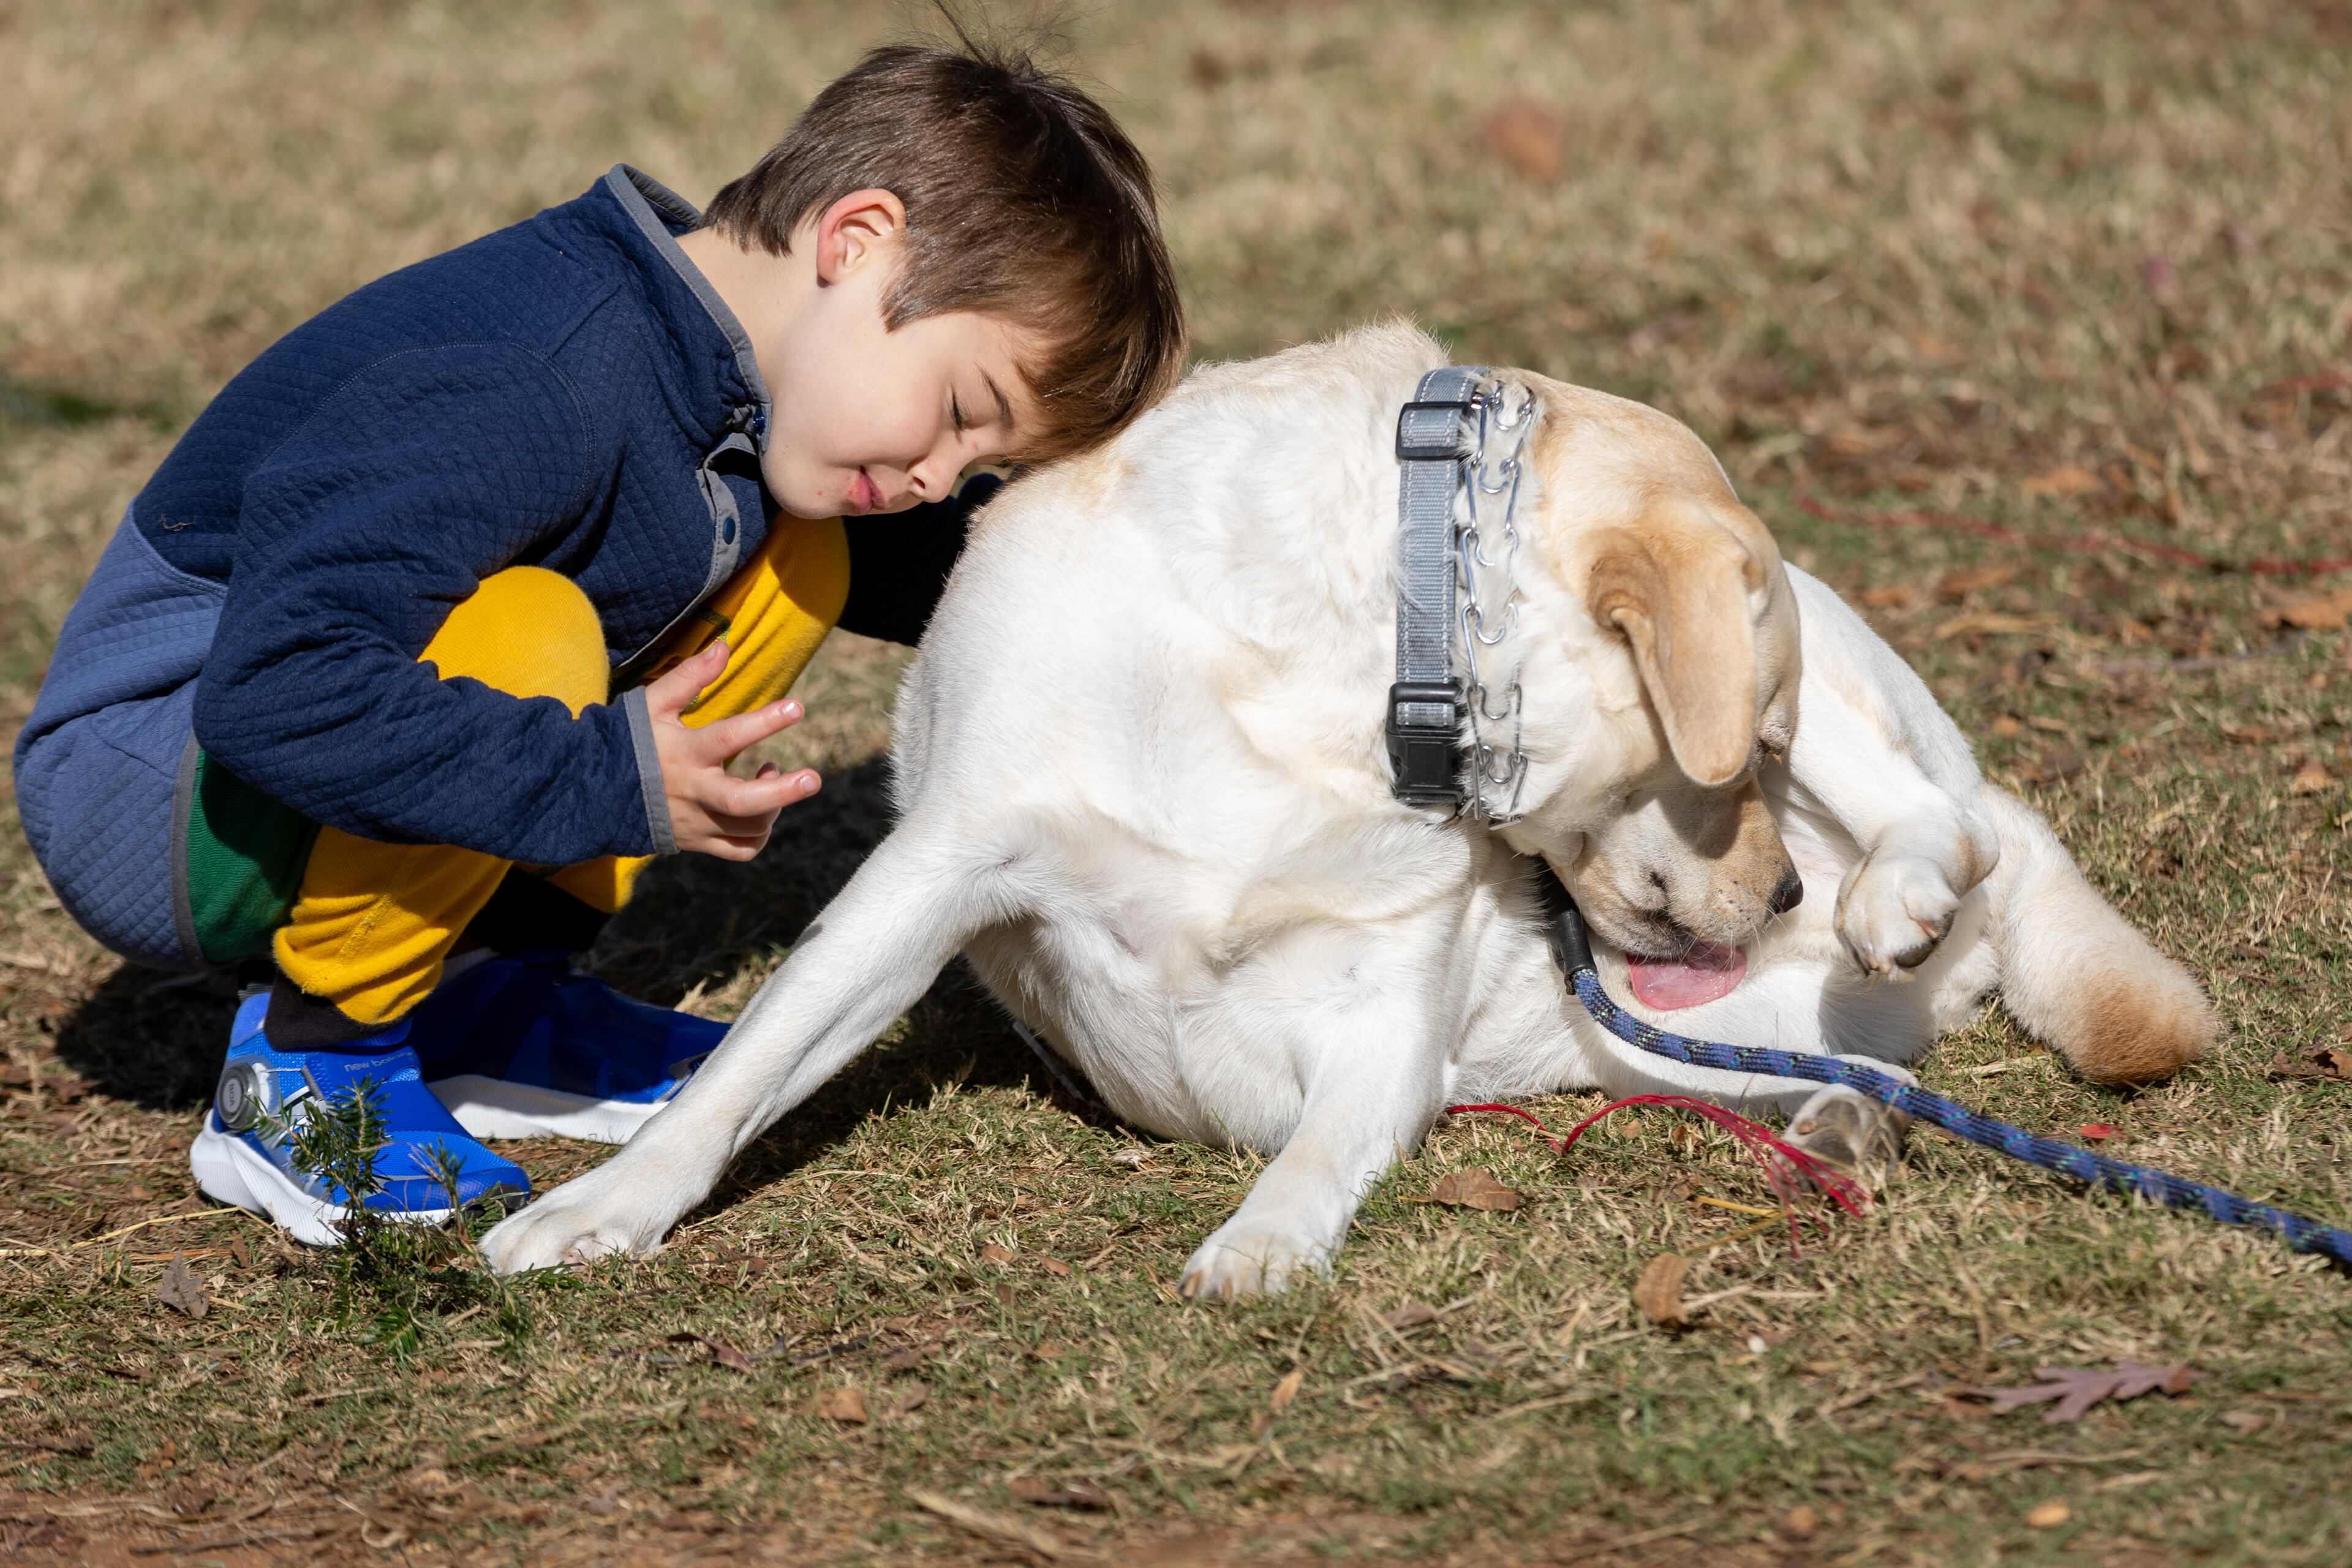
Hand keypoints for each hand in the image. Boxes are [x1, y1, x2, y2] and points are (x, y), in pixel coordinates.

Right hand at [644, 641, 818, 858]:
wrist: (595, 791)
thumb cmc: (629, 741)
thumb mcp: (653, 703)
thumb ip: (690, 677)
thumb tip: (724, 646)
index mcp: (684, 753)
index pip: (729, 737)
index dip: (765, 722)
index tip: (798, 707)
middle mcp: (693, 792)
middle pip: (743, 803)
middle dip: (783, 793)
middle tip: (814, 778)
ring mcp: (696, 821)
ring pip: (748, 828)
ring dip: (774, 805)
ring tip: (772, 774)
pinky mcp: (697, 841)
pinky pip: (740, 850)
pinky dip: (760, 835)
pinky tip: (763, 809)